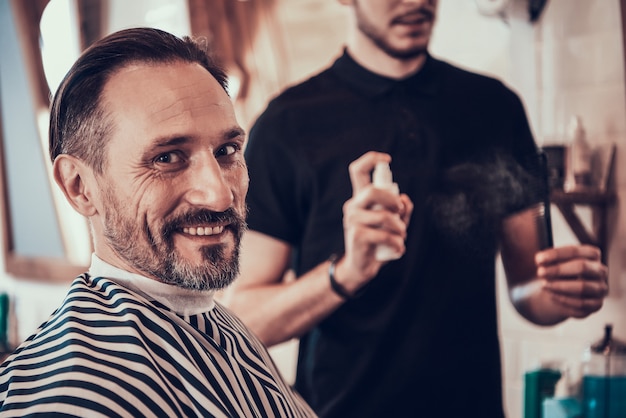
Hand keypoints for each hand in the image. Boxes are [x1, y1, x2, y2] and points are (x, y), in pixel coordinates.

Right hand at [337, 151, 412, 292]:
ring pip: (384, 216)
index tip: (387, 159)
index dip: (371, 159)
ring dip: (400, 228)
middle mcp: (353, 206)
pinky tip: (398, 248)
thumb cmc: (379, 240)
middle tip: (400, 212)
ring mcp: (352, 220)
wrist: (362, 266)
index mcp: (361, 198)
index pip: (358, 170)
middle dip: (393, 200)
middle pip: (373, 191)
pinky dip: (397, 243)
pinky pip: (384, 234)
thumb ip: (401, 209)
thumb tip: (404, 199)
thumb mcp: (394, 222)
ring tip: (401, 237)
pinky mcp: (356, 235)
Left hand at [535, 244, 607, 318]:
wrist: (562, 292)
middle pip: (582, 267)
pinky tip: (551, 296)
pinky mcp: (596, 304)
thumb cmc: (558, 273)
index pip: (576, 251)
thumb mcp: (553, 263)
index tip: (538, 260)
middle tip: (540, 272)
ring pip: (582, 287)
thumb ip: (548, 260)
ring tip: (543, 285)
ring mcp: (600, 288)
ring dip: (560, 286)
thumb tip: (541, 260)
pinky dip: (564, 299)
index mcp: (591, 255)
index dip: (556, 254)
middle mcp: (600, 270)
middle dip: (558, 270)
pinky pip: (581, 303)